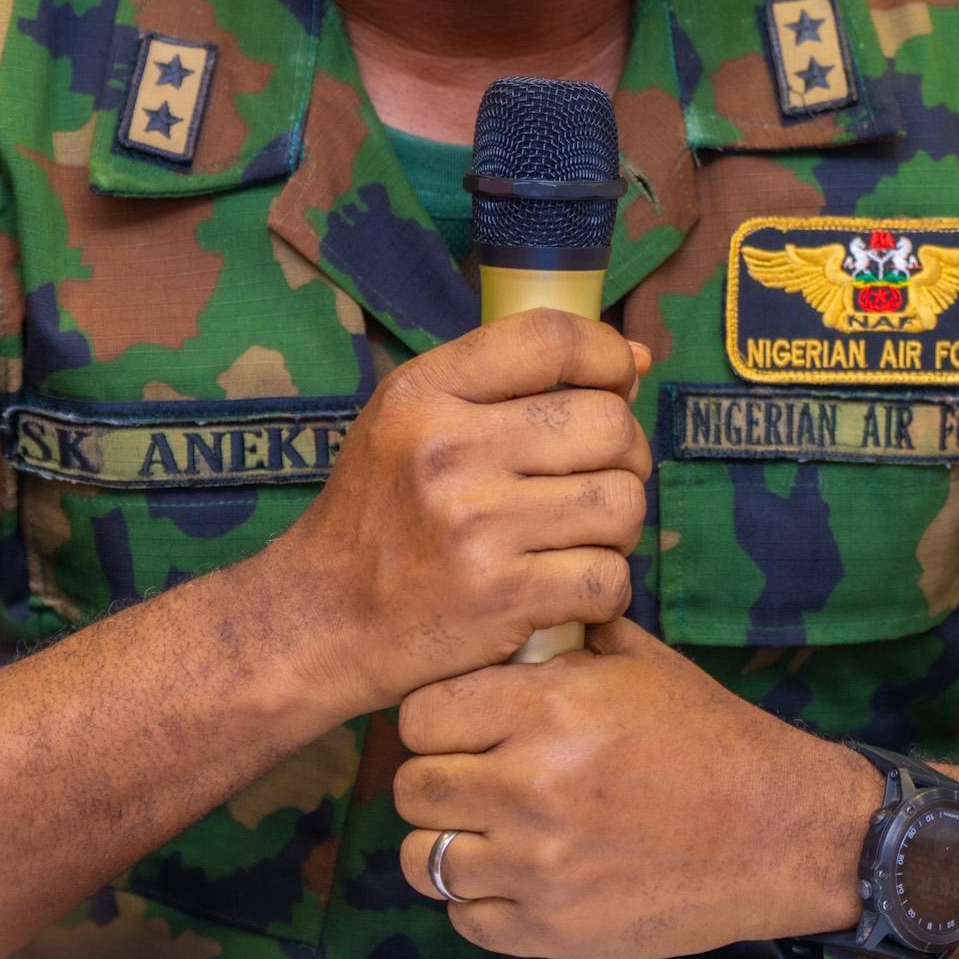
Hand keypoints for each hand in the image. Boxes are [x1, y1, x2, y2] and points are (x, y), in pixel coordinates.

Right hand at [271, 310, 651, 711]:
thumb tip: (636, 359)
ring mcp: (478, 527)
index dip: (606, 352)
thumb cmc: (379, 511)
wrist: (321, 619)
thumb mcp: (410, 419)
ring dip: (619, 521)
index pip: (549, 339)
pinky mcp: (503, 598)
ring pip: (622, 502)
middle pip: (607, 422)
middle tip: (601, 472)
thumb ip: (507, 381)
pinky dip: (606, 586)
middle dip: (625, 449)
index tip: (619, 377)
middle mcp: (449, 451)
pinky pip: (610, 577)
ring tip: (584, 530)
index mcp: (423, 394)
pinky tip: (571, 583)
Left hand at [394, 616, 879, 958]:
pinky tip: (513, 874)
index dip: (433, 715)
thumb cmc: (705, 734)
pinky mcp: (553, 929)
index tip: (454, 722)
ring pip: (423, 860)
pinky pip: (466, 919)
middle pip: (412, 786)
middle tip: (467, 774)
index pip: (419, 713)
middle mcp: (530, 786)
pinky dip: (479, 899)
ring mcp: (538, 866)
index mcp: (545, 708)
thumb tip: (512, 611)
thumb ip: (562, 636)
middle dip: (434, 775)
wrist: (775, 829)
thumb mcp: (635, 659)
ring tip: (480, 829)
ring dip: (446, 842)